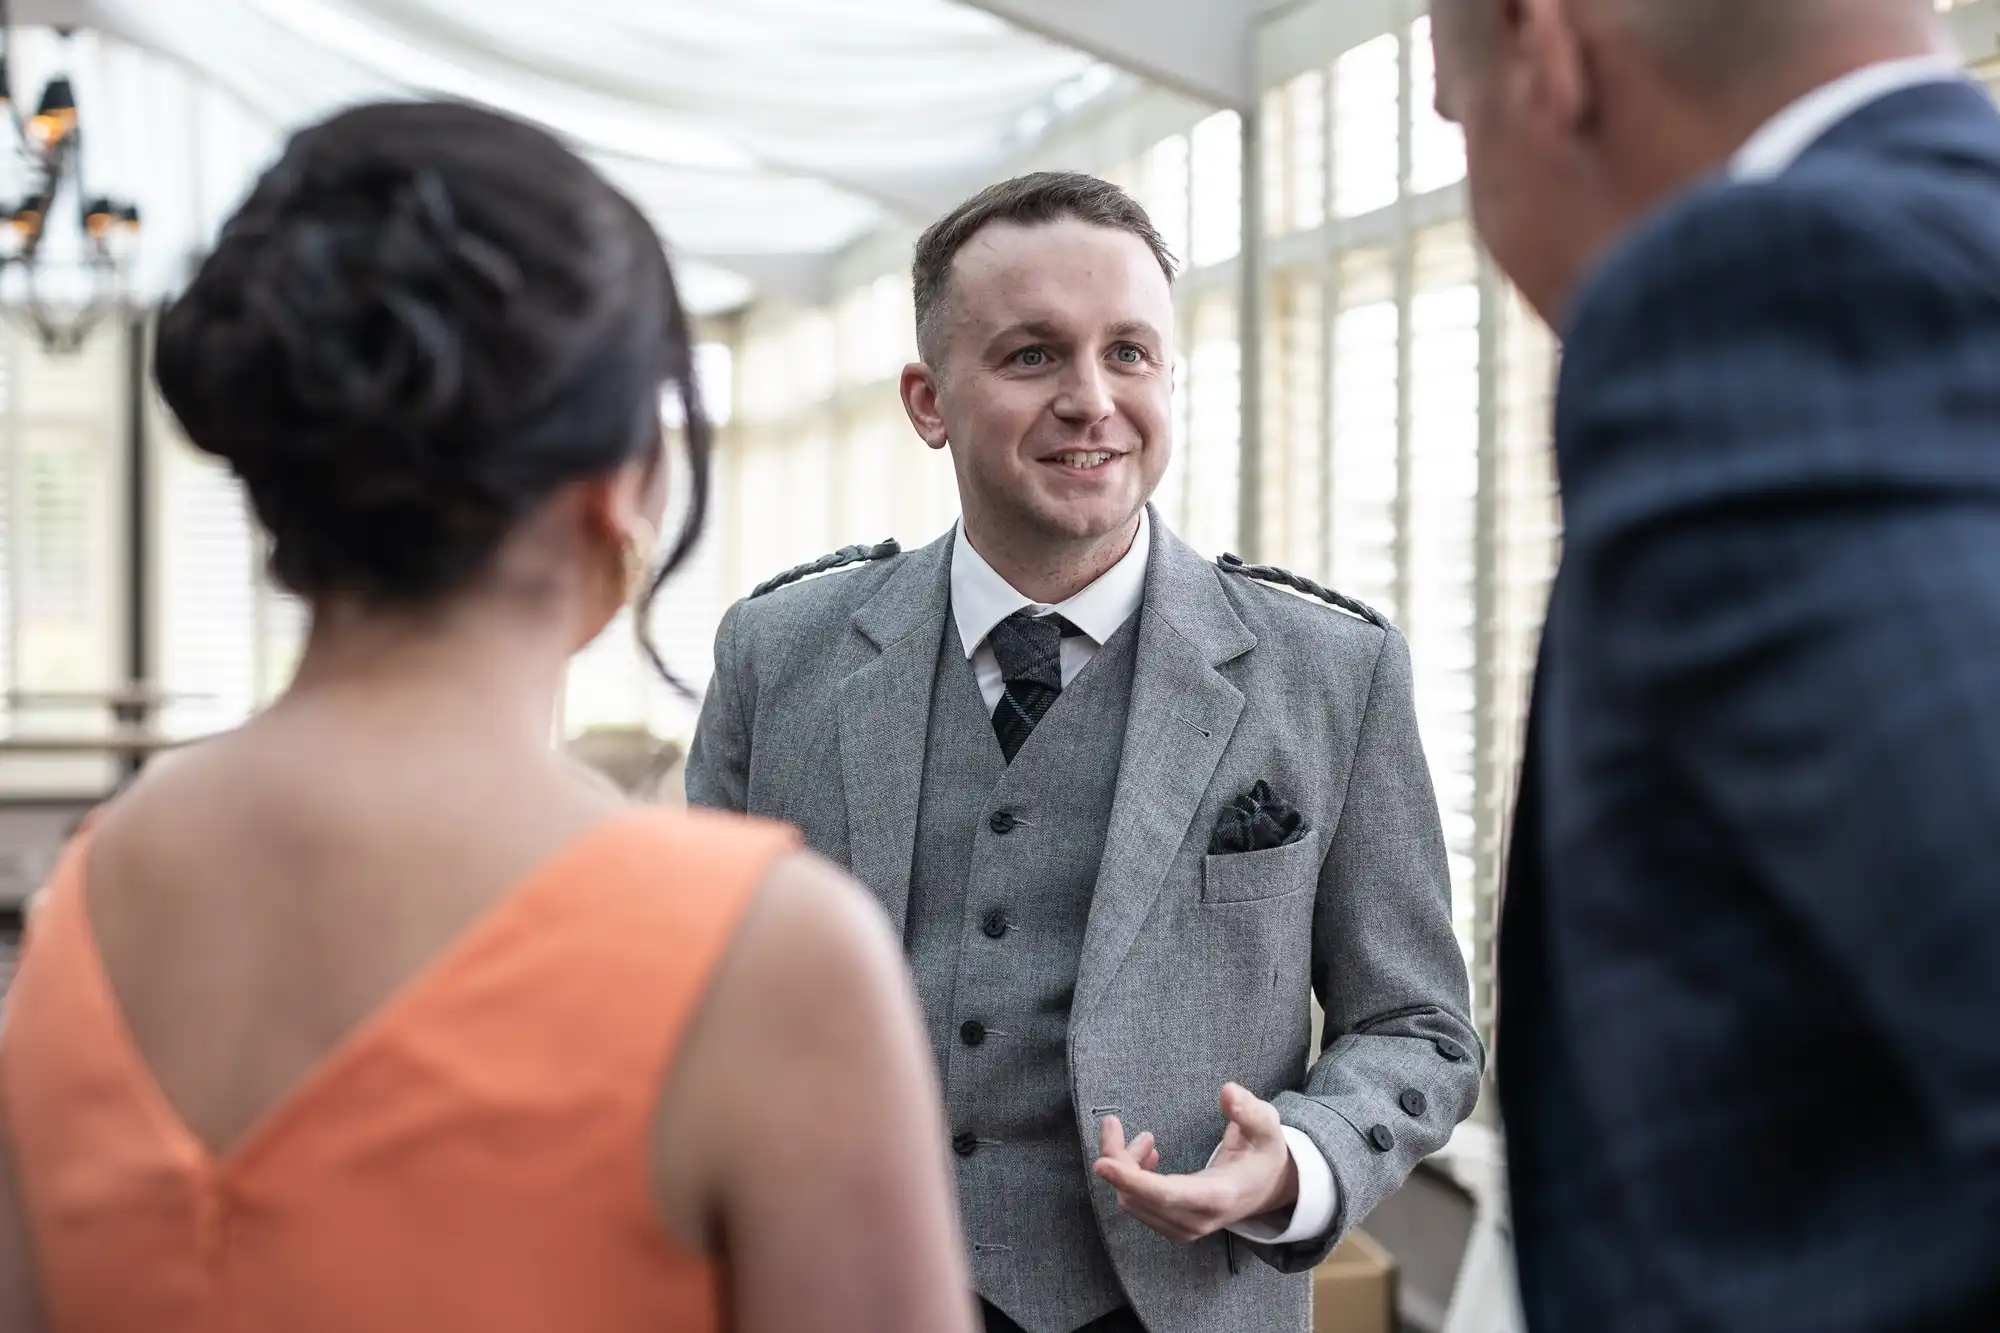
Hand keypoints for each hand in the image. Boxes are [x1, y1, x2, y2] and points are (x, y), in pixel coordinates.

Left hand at [1092, 1083, 1298, 1243]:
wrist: (1267, 1189)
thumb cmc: (1264, 1155)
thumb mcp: (1267, 1128)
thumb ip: (1249, 1110)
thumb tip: (1228, 1091)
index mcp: (1219, 1197)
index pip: (1167, 1195)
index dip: (1132, 1180)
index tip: (1102, 1164)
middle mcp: (1196, 1220)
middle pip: (1138, 1197)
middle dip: (1117, 1159)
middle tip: (1111, 1122)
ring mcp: (1182, 1229)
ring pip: (1131, 1201)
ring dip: (1125, 1166)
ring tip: (1146, 1139)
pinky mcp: (1172, 1227)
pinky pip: (1137, 1205)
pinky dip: (1130, 1178)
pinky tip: (1146, 1155)